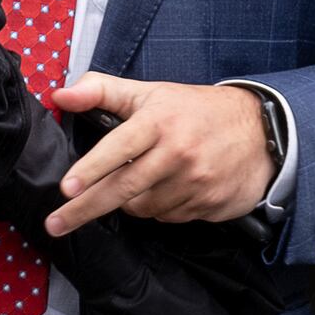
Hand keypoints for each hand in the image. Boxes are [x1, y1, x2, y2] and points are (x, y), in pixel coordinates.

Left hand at [44, 74, 274, 235]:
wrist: (259, 131)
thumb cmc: (192, 110)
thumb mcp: (149, 92)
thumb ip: (100, 90)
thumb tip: (59, 95)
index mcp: (158, 120)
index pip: (118, 147)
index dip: (91, 169)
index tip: (67, 188)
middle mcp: (177, 152)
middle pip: (123, 188)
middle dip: (85, 209)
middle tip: (56, 223)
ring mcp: (195, 181)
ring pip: (142, 208)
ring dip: (131, 202)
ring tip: (142, 179)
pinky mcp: (209, 204)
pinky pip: (167, 217)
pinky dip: (159, 209)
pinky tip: (168, 189)